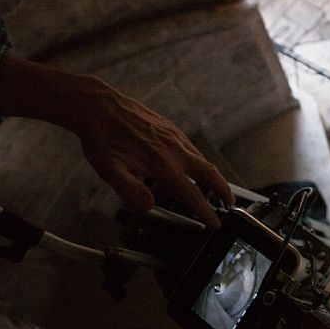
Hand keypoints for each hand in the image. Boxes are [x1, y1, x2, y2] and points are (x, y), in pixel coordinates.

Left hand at [76, 79, 233, 228]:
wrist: (100, 106)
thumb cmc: (102, 138)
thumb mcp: (109, 169)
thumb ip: (130, 191)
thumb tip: (147, 206)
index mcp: (162, 165)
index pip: (192, 194)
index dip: (205, 211)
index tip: (214, 222)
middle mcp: (175, 151)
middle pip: (210, 174)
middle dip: (223, 191)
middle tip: (229, 204)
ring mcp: (175, 137)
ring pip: (203, 160)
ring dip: (213, 177)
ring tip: (215, 188)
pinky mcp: (170, 128)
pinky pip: (192, 148)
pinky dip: (199, 162)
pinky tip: (192, 166)